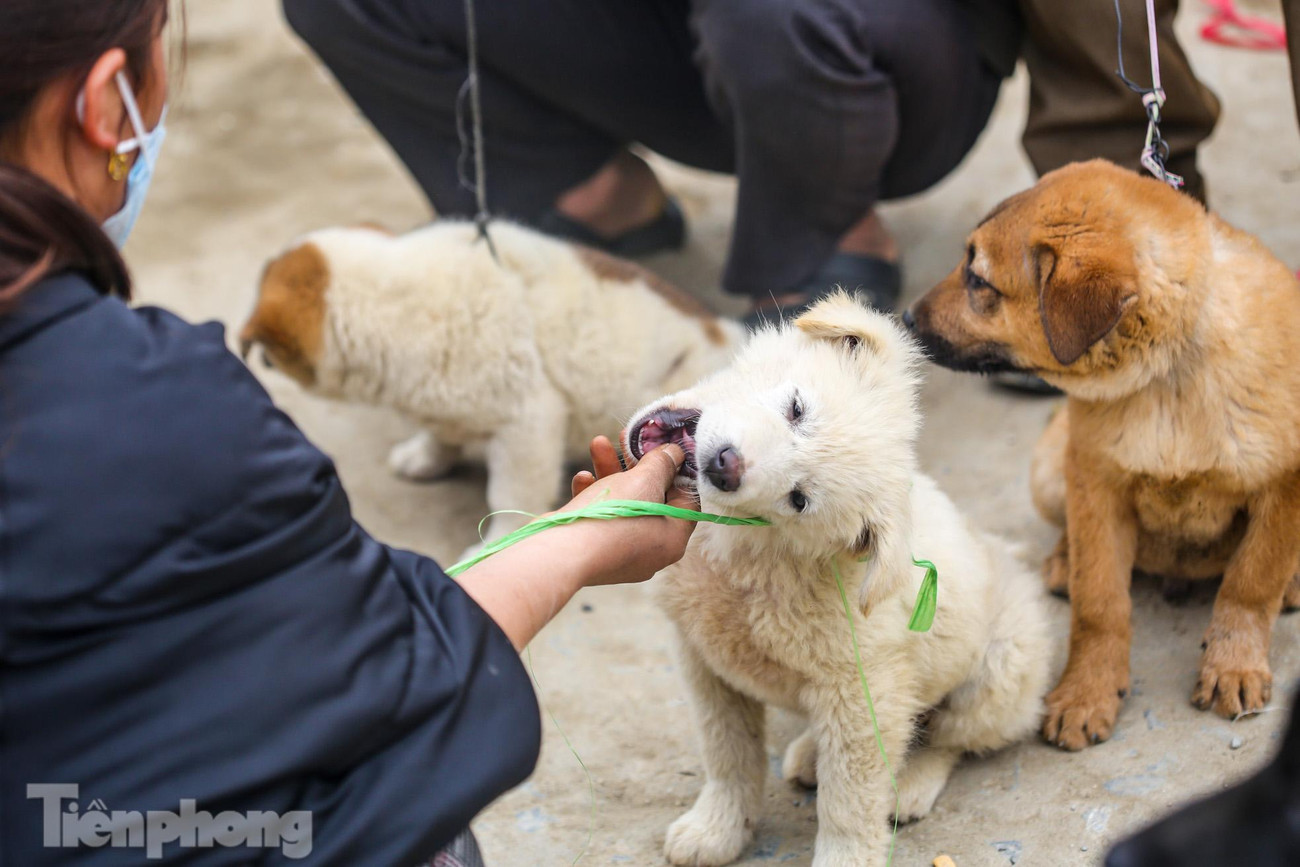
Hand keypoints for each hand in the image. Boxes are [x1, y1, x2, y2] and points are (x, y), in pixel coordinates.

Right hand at [561, 435, 696, 585]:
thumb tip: (674, 454)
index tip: (665, 449)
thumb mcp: (646, 480)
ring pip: (623, 504)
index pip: (686, 501)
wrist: (562, 553)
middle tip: (627, 440)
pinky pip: (601, 517)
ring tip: (598, 444)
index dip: (678, 471)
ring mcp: (621, 552)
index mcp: (672, 539)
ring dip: (611, 472)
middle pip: (651, 498)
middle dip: (636, 464)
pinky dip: (594, 495)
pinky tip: (582, 478)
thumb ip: (663, 463)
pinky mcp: (594, 550)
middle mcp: (650, 551)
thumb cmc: (614, 516)